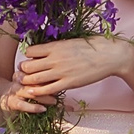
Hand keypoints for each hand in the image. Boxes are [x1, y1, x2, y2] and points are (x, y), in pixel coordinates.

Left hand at [12, 36, 130, 100]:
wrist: (110, 55)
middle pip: (28, 66)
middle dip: (23, 70)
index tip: (30, 59)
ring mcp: (61, 72)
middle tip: (24, 73)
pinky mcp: (69, 83)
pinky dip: (38, 91)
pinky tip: (33, 92)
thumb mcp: (72, 41)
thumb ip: (58, 46)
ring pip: (34, 79)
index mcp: (56, 46)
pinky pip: (48, 89)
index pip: (31, 51)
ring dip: (27, 81)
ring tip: (25, 82)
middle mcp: (55, 58)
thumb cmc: (94, 46)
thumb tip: (48, 48)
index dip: (28, 56)